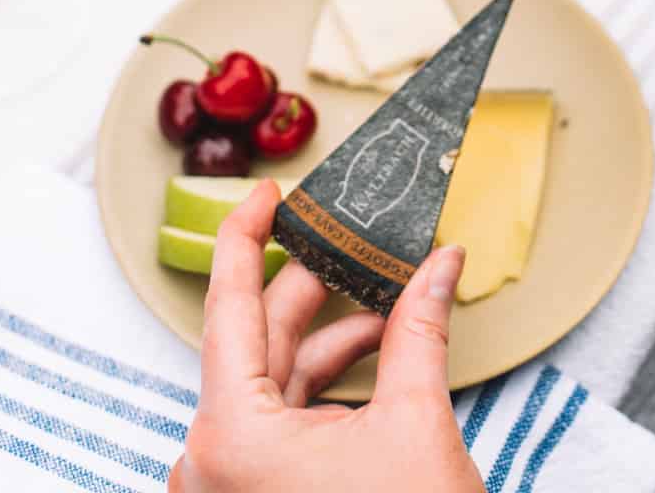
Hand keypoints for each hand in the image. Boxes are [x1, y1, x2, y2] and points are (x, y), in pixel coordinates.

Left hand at [170, 180, 482, 492]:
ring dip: (327, 340)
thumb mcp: (417, 424)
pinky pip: (277, 423)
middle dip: (317, 288)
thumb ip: (421, 329)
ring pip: (270, 383)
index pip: (228, 302)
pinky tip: (372, 357)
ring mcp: (227, 488)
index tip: (268, 192)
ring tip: (387, 306)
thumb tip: (443, 263)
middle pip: (256, 340)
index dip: (246, 233)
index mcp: (230, 436)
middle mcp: (210, 462)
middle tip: (362, 245)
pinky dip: (321, 387)